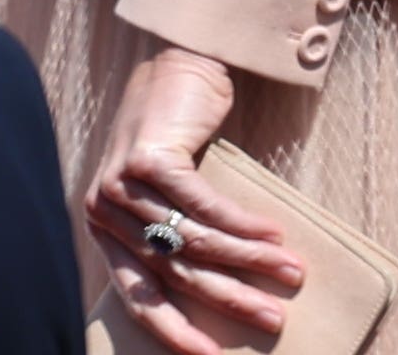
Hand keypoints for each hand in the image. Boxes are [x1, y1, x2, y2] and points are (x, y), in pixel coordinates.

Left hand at [85, 47, 301, 351]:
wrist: (177, 67)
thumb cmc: (178, 138)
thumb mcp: (165, 195)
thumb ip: (175, 239)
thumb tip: (224, 297)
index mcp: (106, 226)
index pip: (137, 294)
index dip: (173, 330)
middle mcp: (105, 208)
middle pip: (174, 273)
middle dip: (229, 301)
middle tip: (273, 320)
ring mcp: (122, 182)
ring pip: (194, 241)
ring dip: (250, 262)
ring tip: (292, 274)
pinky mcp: (150, 159)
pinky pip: (206, 207)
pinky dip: (244, 226)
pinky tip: (276, 235)